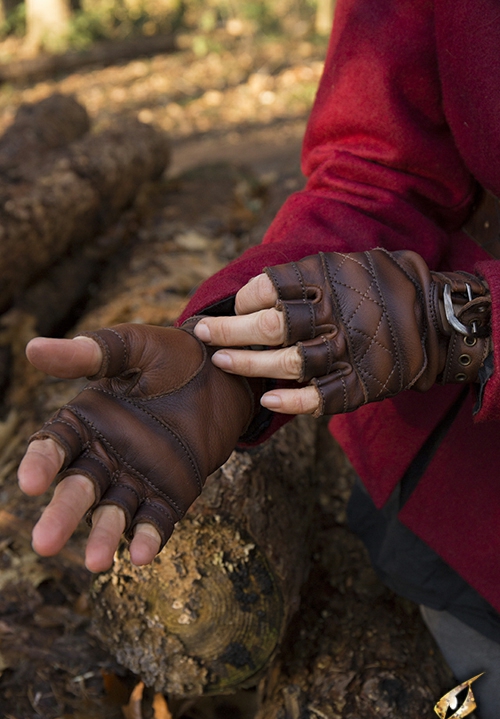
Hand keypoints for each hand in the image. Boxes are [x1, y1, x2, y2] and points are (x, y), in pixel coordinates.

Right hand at [18, 325, 251, 571]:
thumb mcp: (133, 347)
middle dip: (62, 514)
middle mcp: (105, 455)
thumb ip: (91, 353)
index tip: (30, 482)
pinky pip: (156, 519)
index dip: (41, 464)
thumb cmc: (172, 355)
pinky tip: (141, 556)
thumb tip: (34, 347)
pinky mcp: (171, 493)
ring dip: (104, 536)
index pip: (55, 446)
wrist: (224, 373)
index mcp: (87, 421)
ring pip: (114, 512)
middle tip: (43, 543)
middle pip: (78, 489)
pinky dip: (148, 537)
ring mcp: (137, 477)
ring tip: (97, 562)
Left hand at [195, 249, 490, 416]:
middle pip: (270, 326)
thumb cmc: (381, 288)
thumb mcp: (349, 263)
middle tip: (201, 333)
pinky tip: (266, 400)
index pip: (271, 288)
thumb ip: (307, 275)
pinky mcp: (360, 384)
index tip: (232, 306)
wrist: (437, 320)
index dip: (243, 299)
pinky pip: (320, 397)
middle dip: (227, 331)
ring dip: (247, 364)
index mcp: (329, 279)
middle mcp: (335, 315)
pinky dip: (291, 401)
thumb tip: (257, 291)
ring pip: (287, 362)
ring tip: (219, 363)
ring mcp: (348, 352)